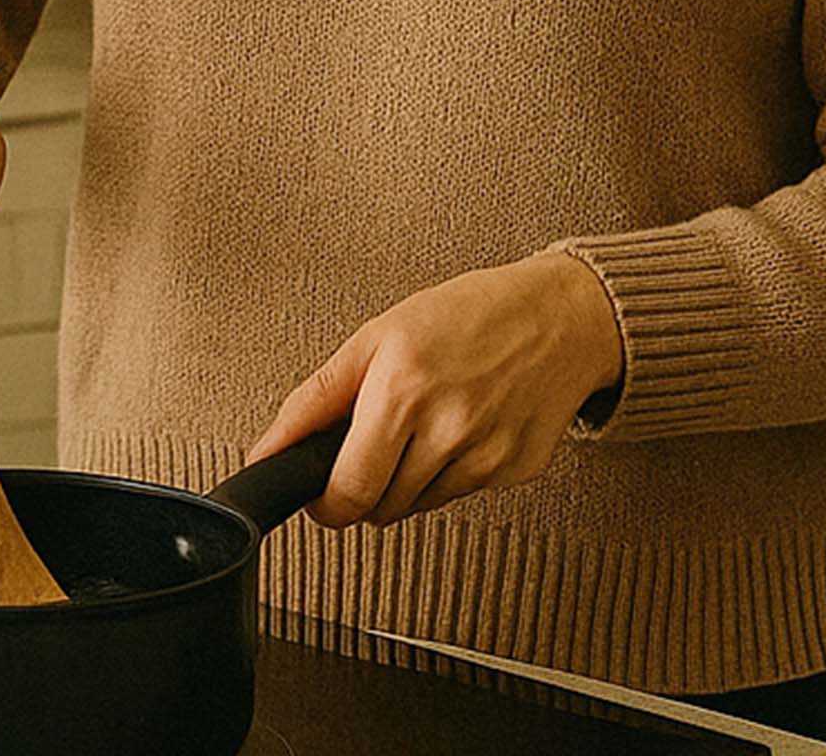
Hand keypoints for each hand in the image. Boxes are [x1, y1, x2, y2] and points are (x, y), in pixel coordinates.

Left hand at [244, 252, 624, 527]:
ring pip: (416, 506)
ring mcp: (486, 456)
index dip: (324, 505)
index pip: (349, 490)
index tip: (317, 495)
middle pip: (380, 508)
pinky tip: (458, 429)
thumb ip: (316, 399)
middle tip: (366, 450)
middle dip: (360, 491)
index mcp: (402, 389)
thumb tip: (268, 451)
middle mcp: (447, 428)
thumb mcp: (375, 337)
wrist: (557, 317)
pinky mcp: (514, 472)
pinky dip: (445, 474)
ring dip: (403, 481)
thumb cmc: (463, 316)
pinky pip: (457, 496)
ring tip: (419, 425)